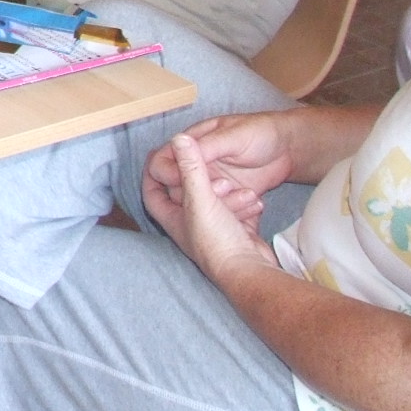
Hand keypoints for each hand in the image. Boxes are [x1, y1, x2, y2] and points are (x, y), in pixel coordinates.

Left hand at [144, 130, 278, 281]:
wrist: (251, 272)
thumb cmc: (218, 241)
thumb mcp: (201, 199)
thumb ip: (191, 167)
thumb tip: (179, 137)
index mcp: (172, 218)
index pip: (152, 191)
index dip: (153, 172)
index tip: (162, 153)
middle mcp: (190, 224)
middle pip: (189, 193)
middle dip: (204, 180)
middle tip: (219, 176)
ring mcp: (214, 229)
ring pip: (218, 201)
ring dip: (231, 194)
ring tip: (246, 192)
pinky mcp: (236, 232)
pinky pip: (238, 211)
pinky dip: (246, 204)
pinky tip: (257, 202)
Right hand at [145, 112, 296, 220]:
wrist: (289, 149)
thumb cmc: (261, 133)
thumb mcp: (234, 136)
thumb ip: (206, 144)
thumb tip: (177, 141)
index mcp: (192, 144)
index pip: (163, 162)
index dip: (169, 173)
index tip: (185, 181)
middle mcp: (196, 165)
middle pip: (174, 186)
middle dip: (192, 193)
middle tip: (222, 189)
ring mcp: (211, 181)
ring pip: (196, 201)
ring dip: (216, 203)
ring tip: (243, 195)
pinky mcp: (226, 195)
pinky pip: (217, 208)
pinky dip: (230, 211)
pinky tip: (250, 205)